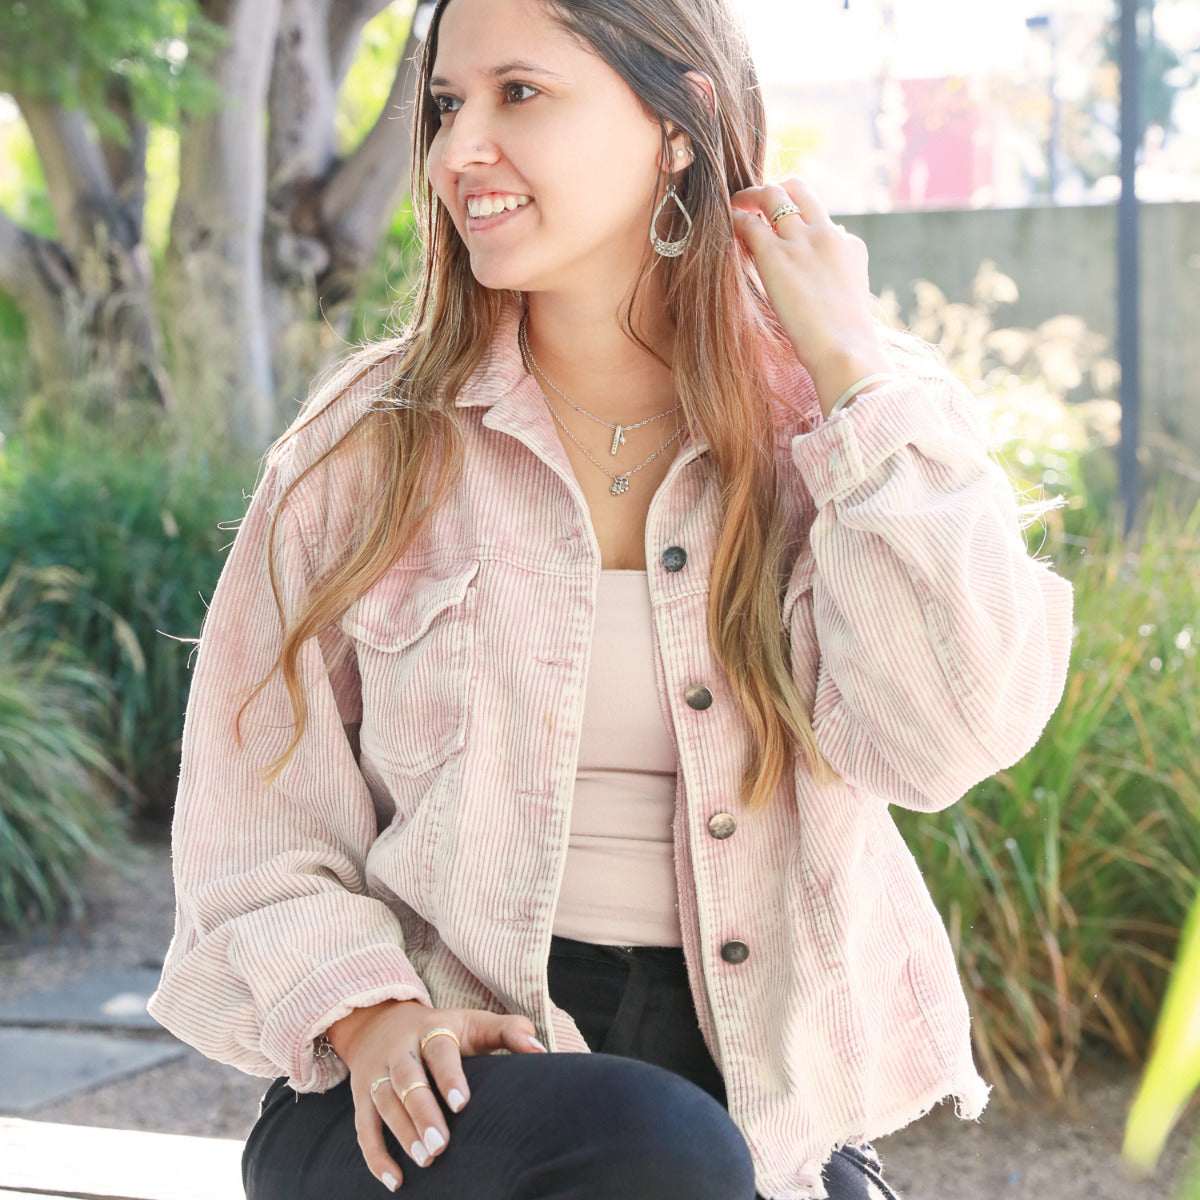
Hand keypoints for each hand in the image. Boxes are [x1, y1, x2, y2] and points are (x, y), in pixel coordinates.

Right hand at [327, 999, 546, 1190]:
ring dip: (401, 1133)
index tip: (463, 1103)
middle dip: (422, 1112)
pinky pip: (362, 1127)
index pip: (439, 1051)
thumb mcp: (475, 1022)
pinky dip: (374, 1155)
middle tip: (440, 1145)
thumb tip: (540, 1051)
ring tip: (424, 1160)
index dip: (449, 1076)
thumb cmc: (444, 1030)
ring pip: (384, 1103)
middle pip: (407, 1079)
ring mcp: (377, 1073)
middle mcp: (401, 1049)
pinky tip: (394, 1180)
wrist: (380, 1022)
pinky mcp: (361, 1096)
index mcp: (433, 1029)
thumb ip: (509, 1031)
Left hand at [730, 176, 892, 416]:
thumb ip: (836, 280)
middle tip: (755, 202)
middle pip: (799, 189)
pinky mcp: (776, 255)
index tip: (782, 230)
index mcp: (849, 247)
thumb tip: (821, 280)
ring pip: (772, 195)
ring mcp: (801, 241)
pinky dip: (735, 218)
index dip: (799, 221)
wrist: (845, 349)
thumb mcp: (850, 302)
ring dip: (750, 196)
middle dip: (774, 190)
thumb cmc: (846, 340)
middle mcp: (826, 234)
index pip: (823, 219)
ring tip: (735, 205)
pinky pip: (749, 222)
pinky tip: (725, 224)